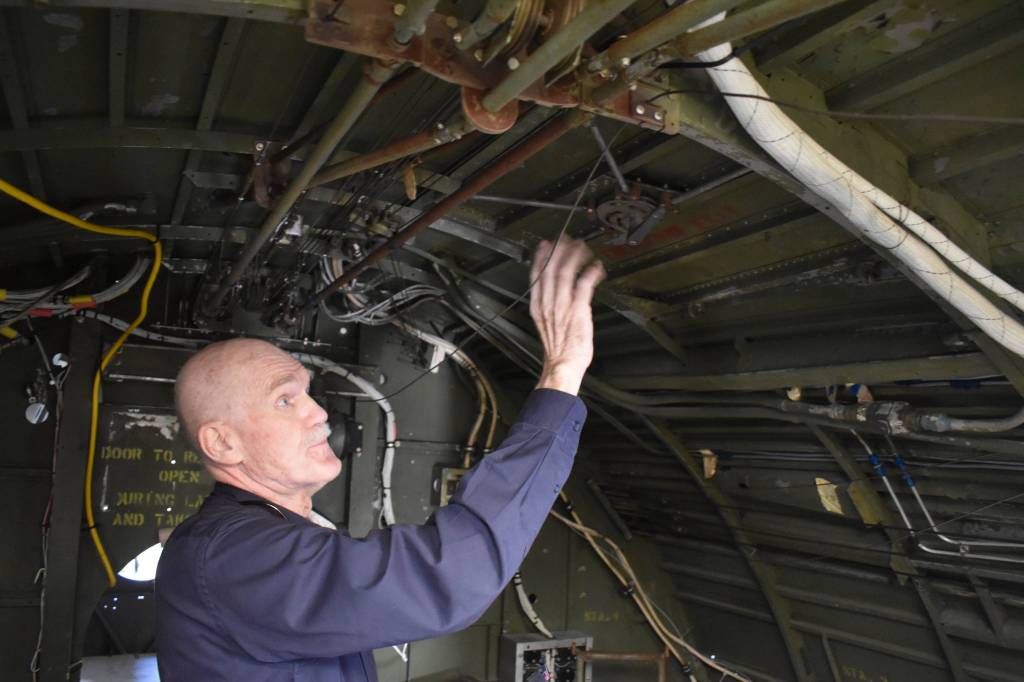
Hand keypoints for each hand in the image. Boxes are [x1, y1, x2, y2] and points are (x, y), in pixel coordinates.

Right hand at [529, 237, 605, 394]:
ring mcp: (562, 306)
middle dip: (558, 250)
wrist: (562, 365)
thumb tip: (559, 297)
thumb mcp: (547, 326)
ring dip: (574, 257)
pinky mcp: (577, 310)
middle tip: (566, 238)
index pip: (536, 275)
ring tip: (582, 247)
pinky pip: (584, 285)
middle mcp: (548, 303)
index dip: (540, 257)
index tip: (545, 245)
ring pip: (565, 272)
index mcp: (538, 307)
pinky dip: (591, 273)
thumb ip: (551, 308)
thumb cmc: (558, 351)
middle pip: (551, 269)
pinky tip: (596, 267)